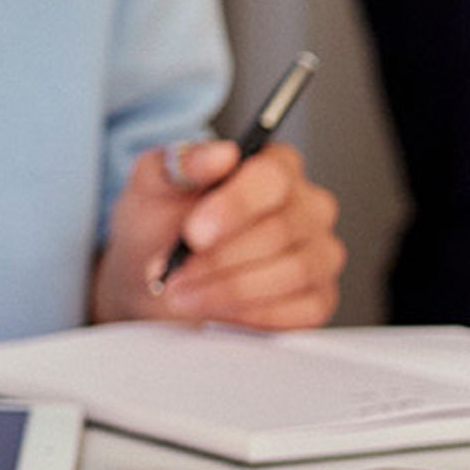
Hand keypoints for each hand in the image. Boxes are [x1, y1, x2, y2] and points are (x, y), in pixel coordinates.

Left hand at [92, 140, 343, 327]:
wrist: (150, 277)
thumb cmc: (159, 224)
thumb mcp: (153, 185)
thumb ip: (180, 162)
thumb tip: (220, 153)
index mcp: (275, 166)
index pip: (273, 177)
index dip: (234, 206)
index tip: (194, 233)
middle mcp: (308, 206)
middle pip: (281, 230)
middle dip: (219, 258)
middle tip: (174, 273)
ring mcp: (319, 253)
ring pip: (293, 272)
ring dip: (229, 290)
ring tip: (183, 294)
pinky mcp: (318, 297)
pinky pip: (302, 311)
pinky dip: (252, 316)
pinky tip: (217, 312)